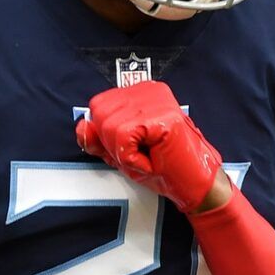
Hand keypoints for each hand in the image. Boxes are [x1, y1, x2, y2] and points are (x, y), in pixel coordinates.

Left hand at [76, 81, 226, 212]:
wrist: (192, 184)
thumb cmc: (162, 168)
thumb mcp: (121, 154)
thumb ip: (98, 140)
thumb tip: (82, 126)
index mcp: (139, 93)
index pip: (99, 106)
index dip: (106, 134)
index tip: (131, 148)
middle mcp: (149, 90)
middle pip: (100, 114)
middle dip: (113, 145)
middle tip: (140, 155)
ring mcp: (158, 100)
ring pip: (110, 127)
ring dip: (123, 154)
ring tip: (147, 157)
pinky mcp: (163, 116)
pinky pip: (123, 137)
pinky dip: (131, 158)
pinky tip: (150, 161)